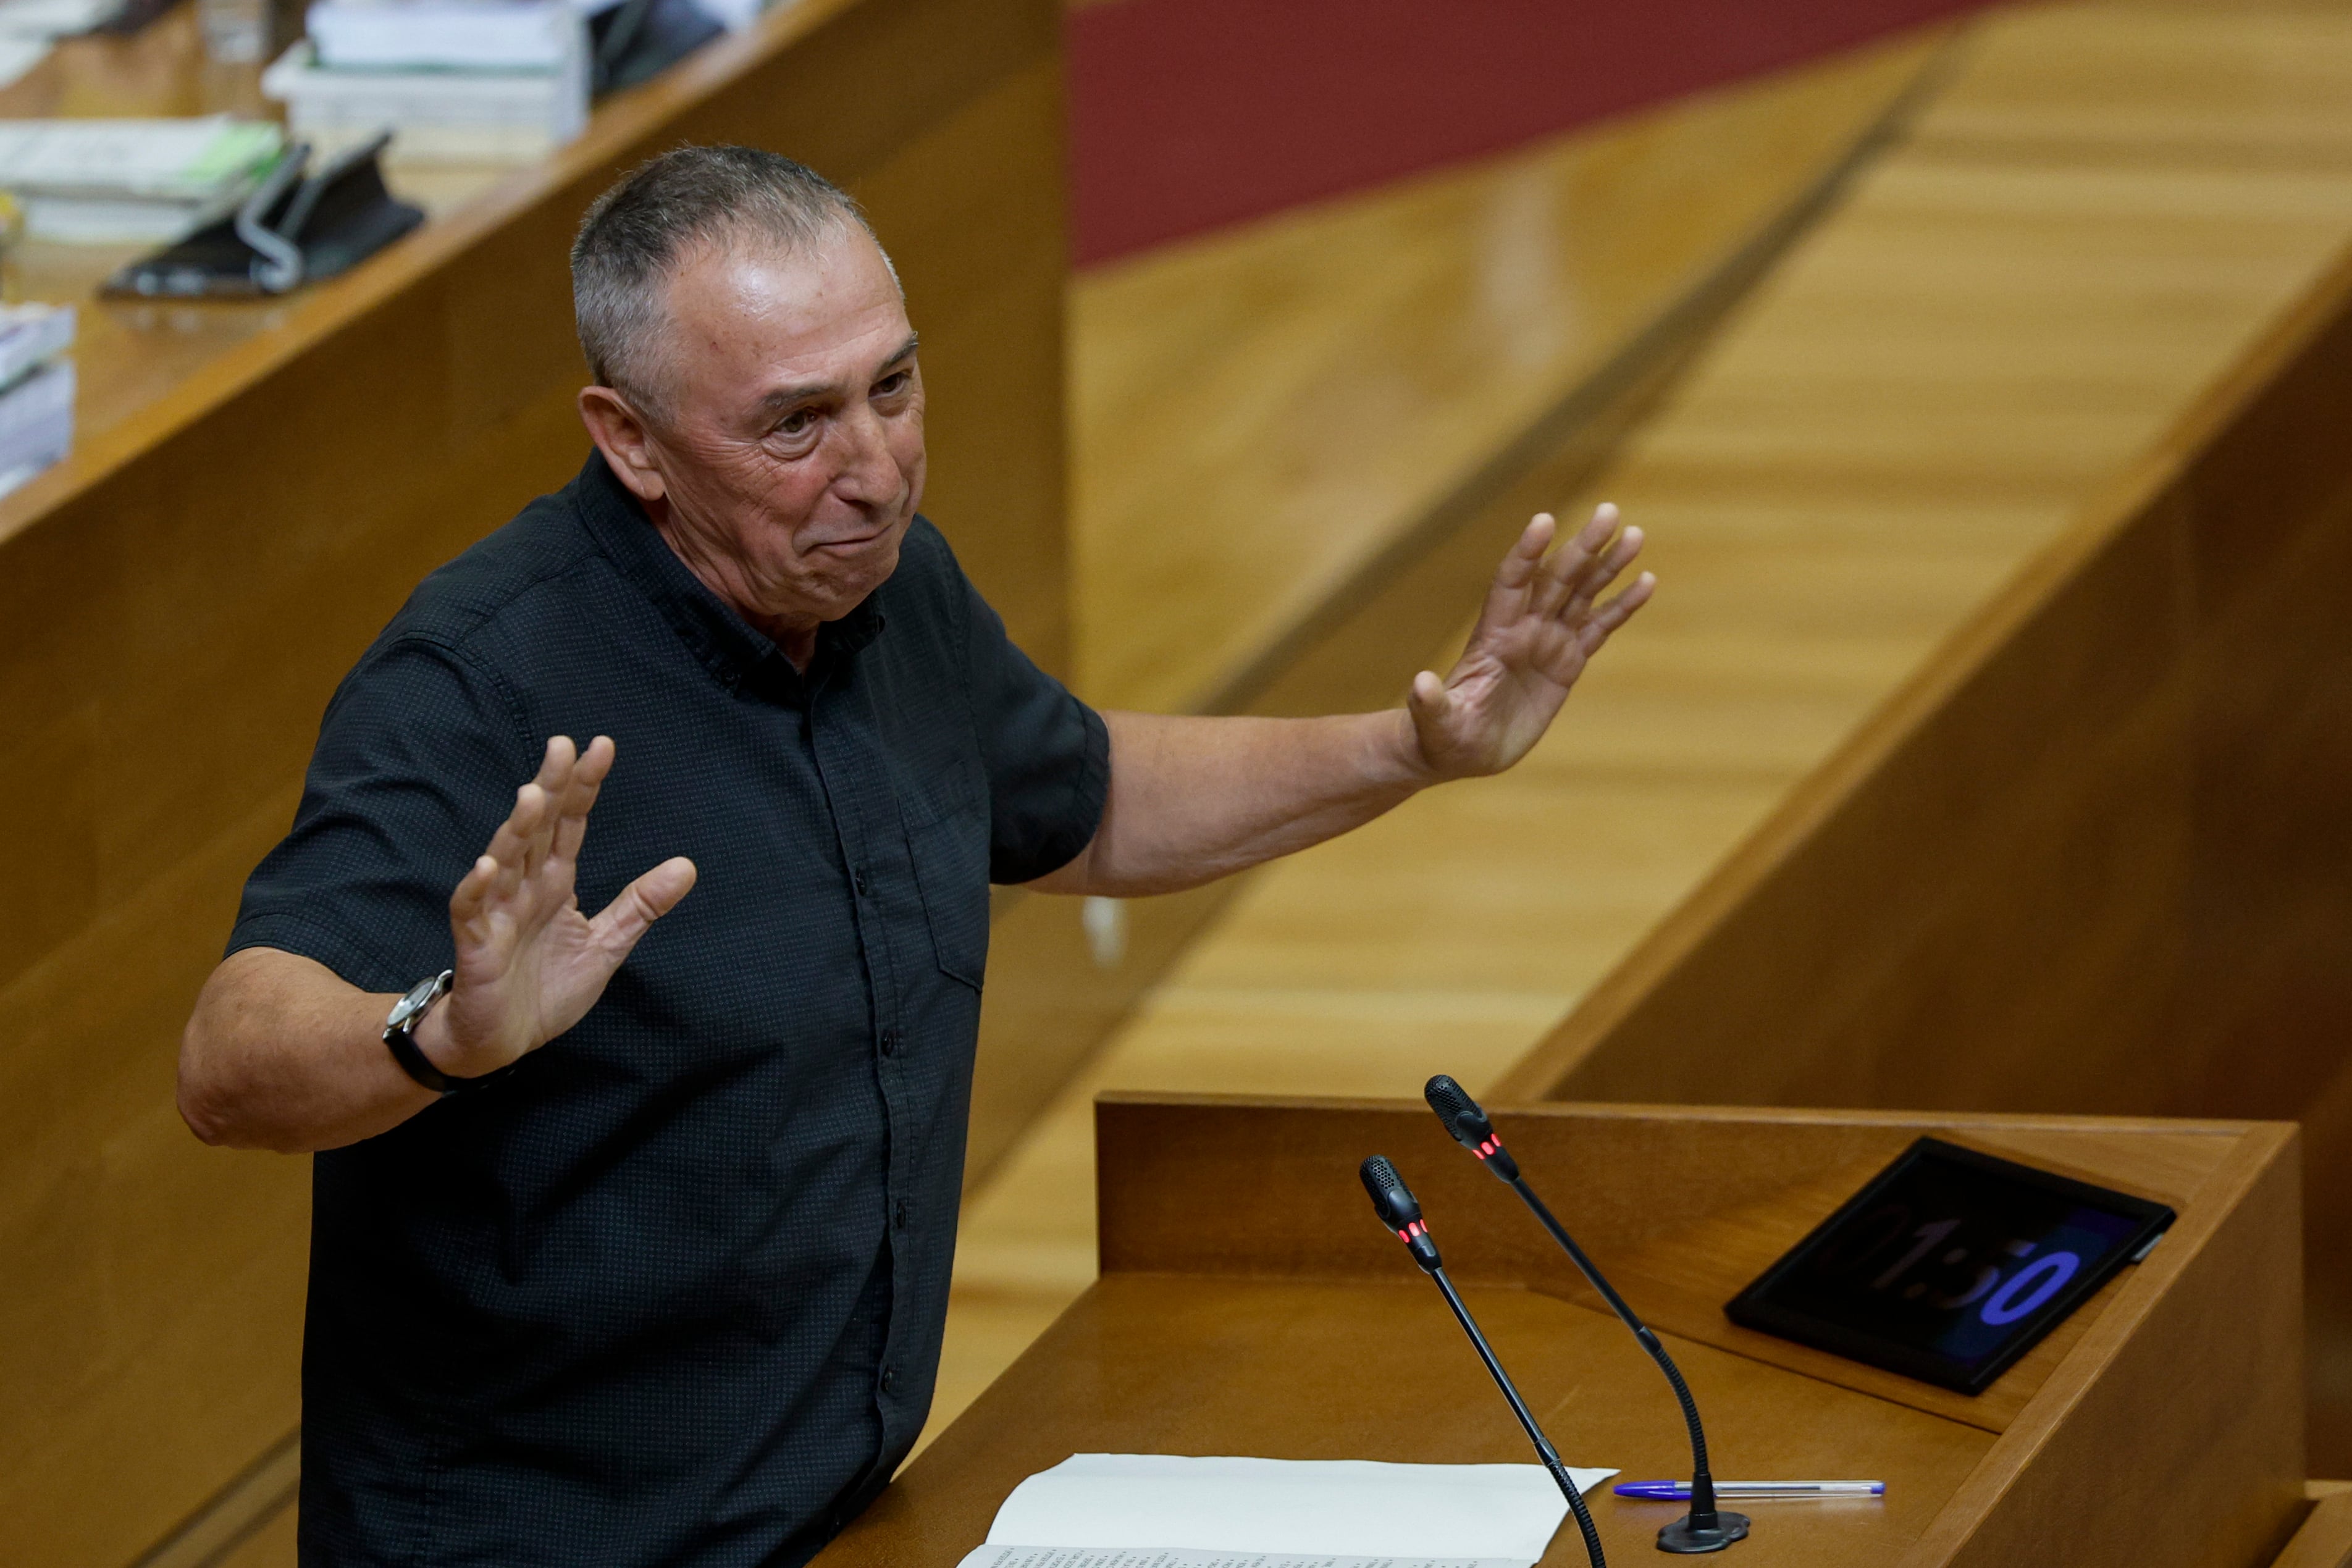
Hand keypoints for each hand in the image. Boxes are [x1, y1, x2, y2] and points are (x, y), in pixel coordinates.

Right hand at [413, 735, 696, 1076]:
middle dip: (550, 787)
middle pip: (537, 828)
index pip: (571, 824)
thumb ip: (640, 905)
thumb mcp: (606, 945)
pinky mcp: (476, 945)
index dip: (583, 787)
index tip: (601, 746)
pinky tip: (489, 867)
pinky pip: (473, 911)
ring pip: (505, 861)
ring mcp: (498, 913)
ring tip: (533, 795)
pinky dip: (479, 889)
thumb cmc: (545, 990)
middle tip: (562, 745)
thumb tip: (689, 866)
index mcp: (555, 883)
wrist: (501, 1041)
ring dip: (517, 829)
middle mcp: (525, 888)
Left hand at [1406, 504, 1652, 779]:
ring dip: (1607, 564)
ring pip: (1582, 593)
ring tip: (1634, 534)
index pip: (1511, 583)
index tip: (1544, 521)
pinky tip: (1646, 581)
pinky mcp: (1566, 662)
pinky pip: (1599, 627)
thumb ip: (1430, 704)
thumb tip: (1419, 685)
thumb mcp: (1435, 723)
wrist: (1461, 750)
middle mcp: (1522, 629)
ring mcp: (1546, 642)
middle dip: (1583, 546)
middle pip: (1556, 577)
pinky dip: (1622, 606)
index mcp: (1492, 636)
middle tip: (1609, 512)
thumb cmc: (1441, 736)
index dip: (1526, 553)